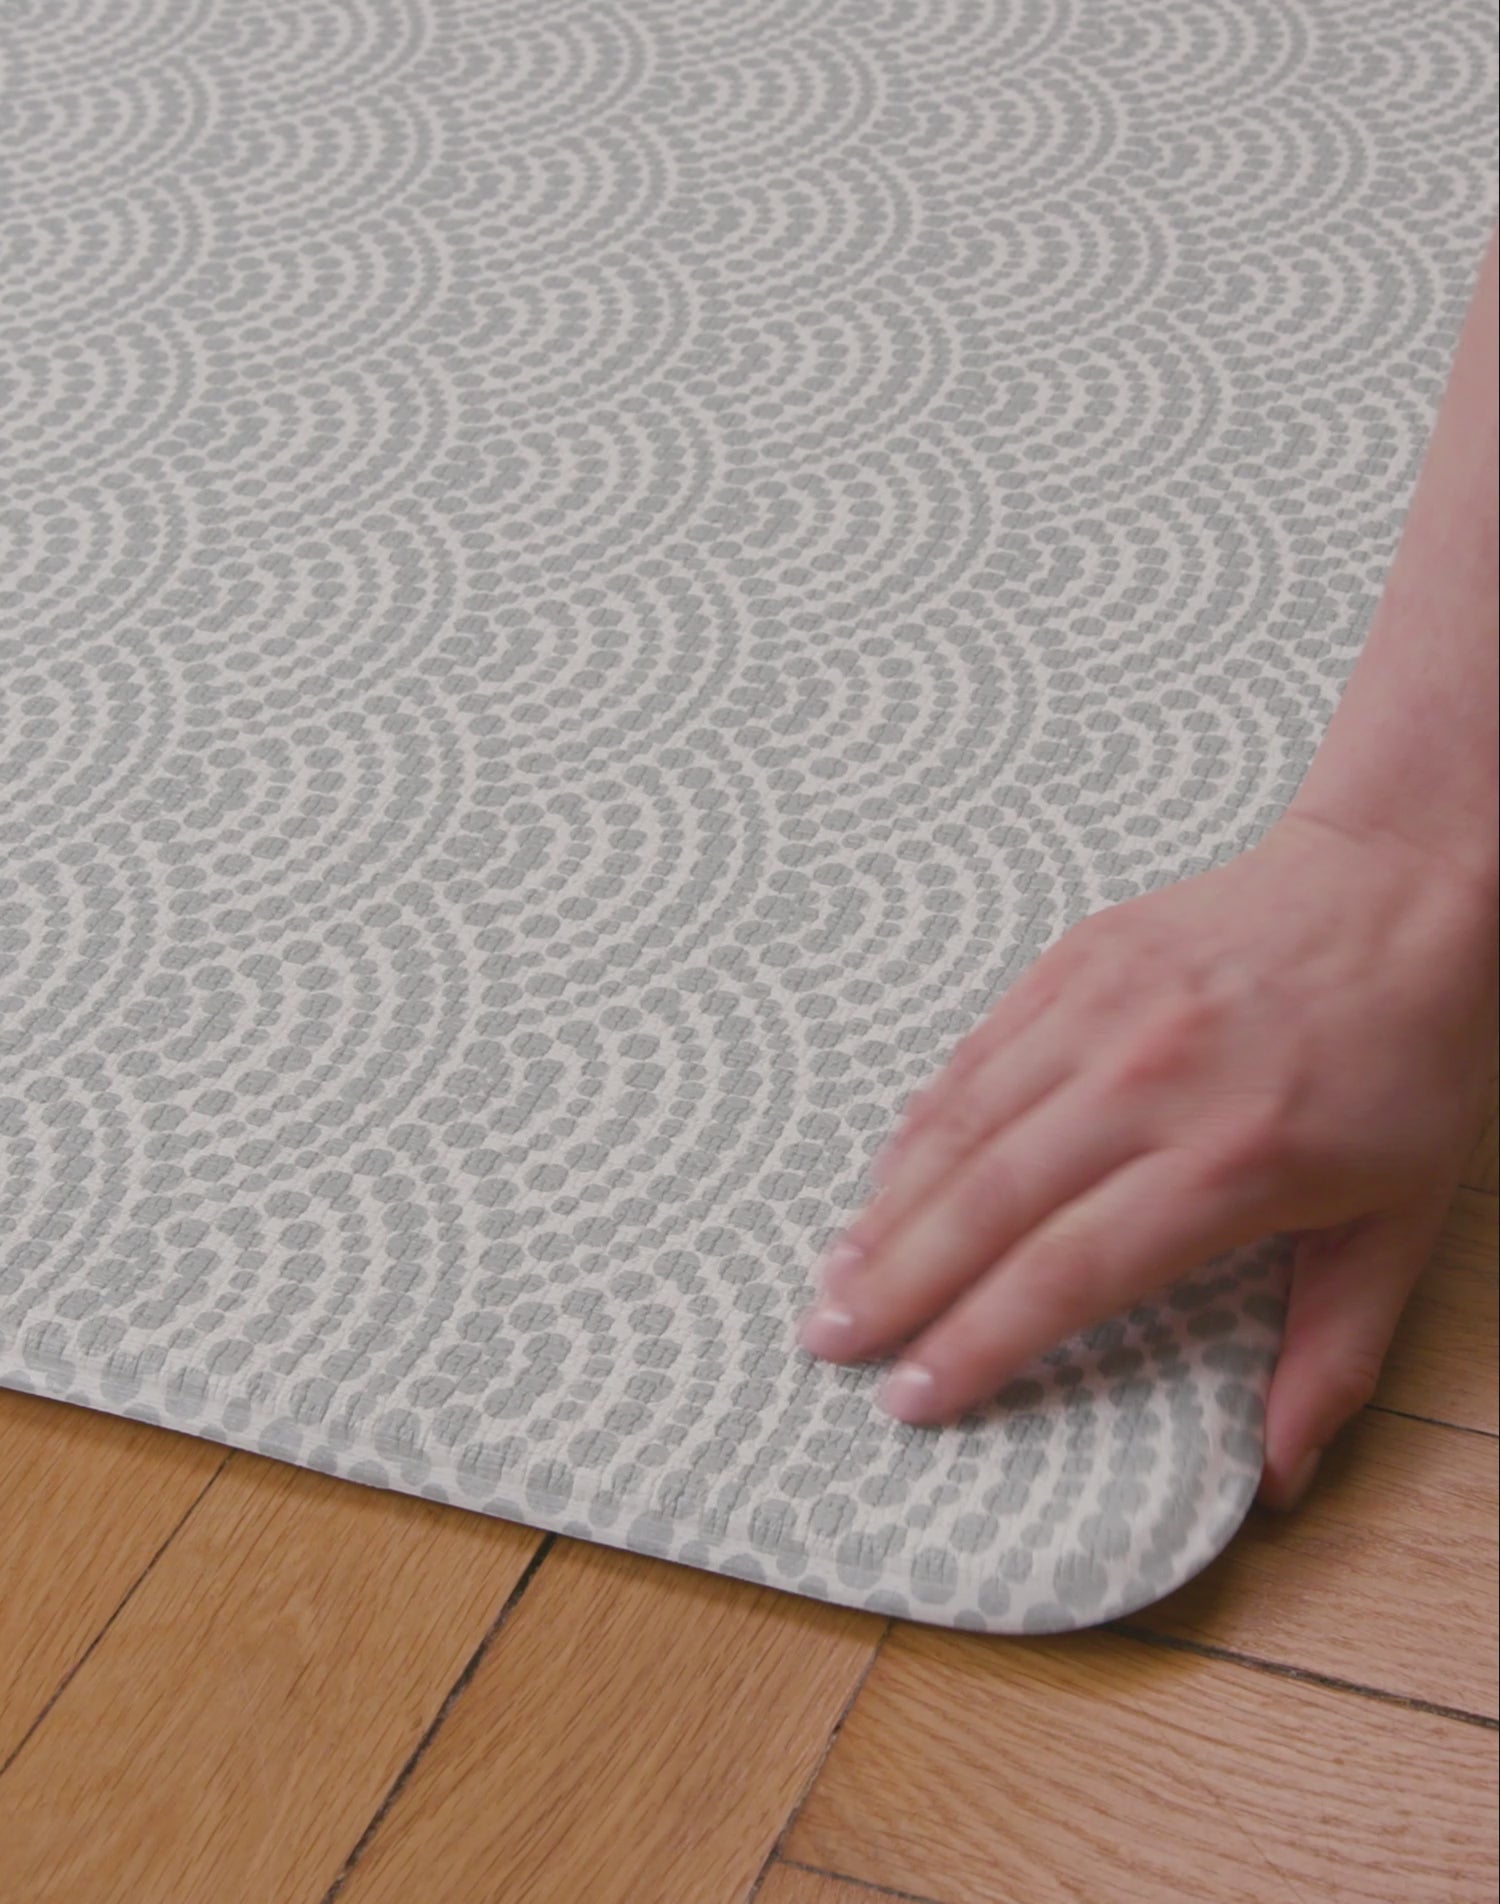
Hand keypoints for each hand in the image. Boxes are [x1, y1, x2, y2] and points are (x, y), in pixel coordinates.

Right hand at [797, 812, 1496, 1506]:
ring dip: (890, 1207)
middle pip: (991, 1202)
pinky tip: (886, 1176)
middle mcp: (1150, 1080)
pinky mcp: (1076, 959)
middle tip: (828, 1343)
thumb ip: (1335, 1354)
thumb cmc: (1408, 1058)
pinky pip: (976, 1053)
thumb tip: (1280, 1479)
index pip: (1070, 1271)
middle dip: (900, 1284)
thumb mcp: (1404, 1223)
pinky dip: (922, 1122)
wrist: (1397, 885)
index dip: (980, 1343)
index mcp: (1232, 1159)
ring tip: (837, 1275)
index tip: (914, 1398)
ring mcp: (1103, 1008)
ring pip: (963, 1123)